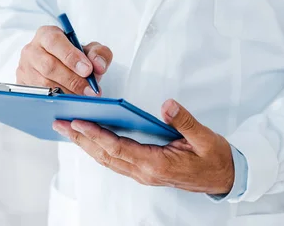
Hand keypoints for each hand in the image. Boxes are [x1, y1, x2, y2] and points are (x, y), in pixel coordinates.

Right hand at [17, 26, 112, 95]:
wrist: (63, 69)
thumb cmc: (75, 57)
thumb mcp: (91, 50)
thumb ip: (99, 53)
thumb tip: (98, 65)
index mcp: (47, 35)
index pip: (55, 42)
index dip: (71, 57)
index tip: (87, 69)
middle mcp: (32, 50)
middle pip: (49, 66)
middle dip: (73, 80)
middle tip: (90, 89)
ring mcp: (25, 69)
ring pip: (44, 84)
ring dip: (67, 93)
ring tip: (83, 97)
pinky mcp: (22, 85)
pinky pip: (39, 96)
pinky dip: (57, 101)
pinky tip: (70, 102)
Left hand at [53, 99, 234, 194]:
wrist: (223, 177)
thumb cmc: (214, 158)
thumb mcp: (204, 137)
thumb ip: (184, 121)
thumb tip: (167, 105)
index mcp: (157, 163)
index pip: (119, 148)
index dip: (96, 135)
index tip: (78, 122)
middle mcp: (145, 172)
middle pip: (105, 155)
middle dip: (81, 140)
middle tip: (60, 124)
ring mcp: (144, 174)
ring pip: (108, 159)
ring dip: (86, 145)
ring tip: (68, 130)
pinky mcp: (145, 171)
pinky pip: (116, 160)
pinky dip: (99, 149)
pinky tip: (91, 139)